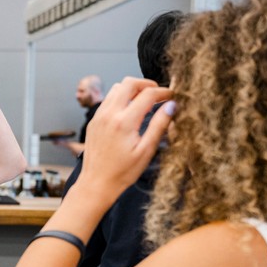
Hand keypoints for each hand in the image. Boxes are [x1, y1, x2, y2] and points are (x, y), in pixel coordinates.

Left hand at [78, 77, 173, 198]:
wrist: (96, 183)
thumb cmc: (122, 172)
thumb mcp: (146, 151)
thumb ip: (159, 125)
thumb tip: (171, 105)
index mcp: (124, 122)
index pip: (147, 94)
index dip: (163, 92)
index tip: (172, 96)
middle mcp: (109, 115)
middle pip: (128, 83)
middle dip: (146, 84)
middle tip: (158, 94)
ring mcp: (99, 117)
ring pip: (116, 88)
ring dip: (132, 89)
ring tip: (145, 101)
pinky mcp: (94, 122)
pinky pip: (107, 100)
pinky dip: (120, 98)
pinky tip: (130, 111)